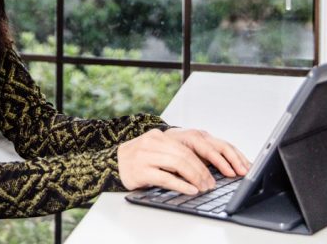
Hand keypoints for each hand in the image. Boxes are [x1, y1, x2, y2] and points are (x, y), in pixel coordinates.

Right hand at [116, 127, 250, 194]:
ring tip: (203, 188)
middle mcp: (152, 143)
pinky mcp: (140, 171)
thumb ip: (174, 154)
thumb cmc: (138, 160)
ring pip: (177, 164)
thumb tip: (202, 168)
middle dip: (201, 171)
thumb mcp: (156, 151)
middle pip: (184, 155)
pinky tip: (190, 190)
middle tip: (210, 184)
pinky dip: (181, 185)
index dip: (204, 161)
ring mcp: (145, 156)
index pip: (187, 148)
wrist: (112, 163)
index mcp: (159, 136)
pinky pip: (165, 177)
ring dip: (194, 178)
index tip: (214, 173)